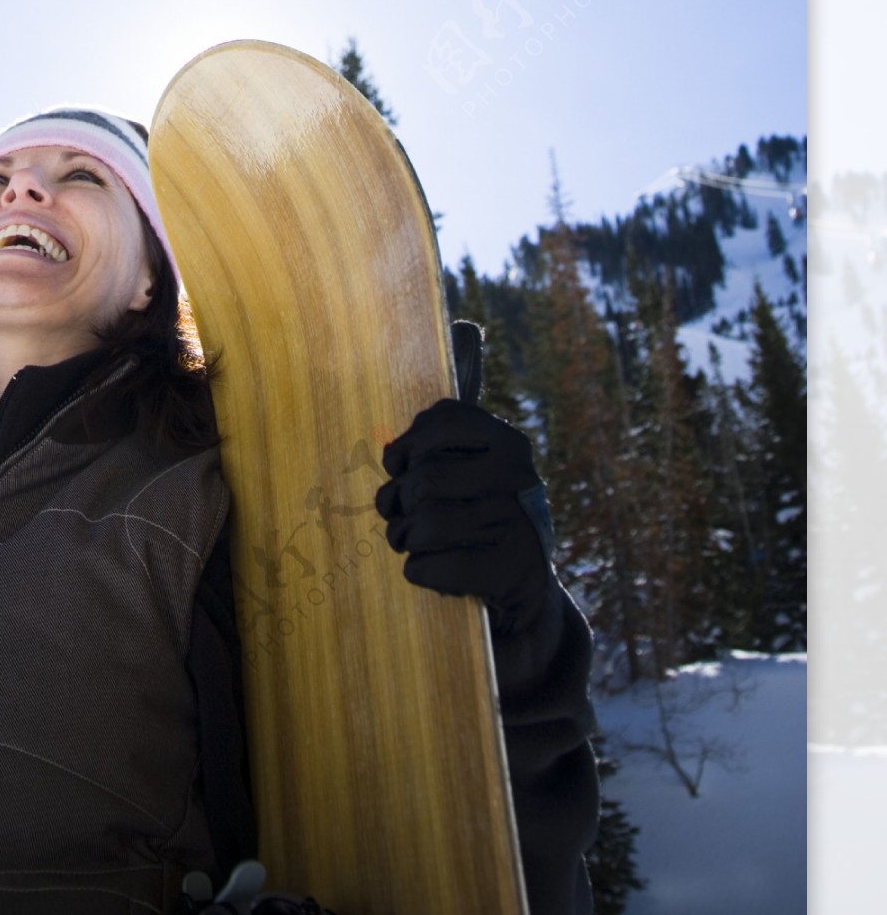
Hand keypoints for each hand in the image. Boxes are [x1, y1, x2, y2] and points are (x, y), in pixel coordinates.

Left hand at [372, 321, 553, 640]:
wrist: (520, 590)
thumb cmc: (476, 513)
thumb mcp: (471, 459)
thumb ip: (458, 411)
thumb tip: (465, 325)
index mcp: (507, 439)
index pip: (438, 422)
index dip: (405, 448)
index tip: (400, 465)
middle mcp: (519, 474)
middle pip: (421, 480)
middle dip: (395, 504)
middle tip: (400, 516)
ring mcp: (519, 523)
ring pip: (421, 525)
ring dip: (403, 541)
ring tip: (413, 544)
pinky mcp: (511, 570)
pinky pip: (428, 566)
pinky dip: (419, 573)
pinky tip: (433, 571)